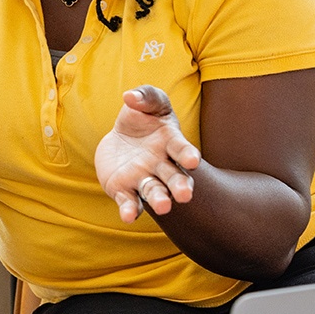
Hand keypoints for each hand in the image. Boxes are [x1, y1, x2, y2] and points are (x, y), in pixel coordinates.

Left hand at [94, 85, 201, 222]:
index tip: (193, 160)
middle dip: (179, 186)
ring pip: (154, 191)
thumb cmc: (142, 118)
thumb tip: (129, 97)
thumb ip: (144, 96)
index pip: (181, 149)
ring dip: (159, 199)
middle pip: (174, 177)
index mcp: (170, 142)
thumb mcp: (146, 102)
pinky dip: (130, 210)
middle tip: (184, 195)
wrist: (122, 140)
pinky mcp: (125, 190)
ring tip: (163, 207)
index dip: (187, 154)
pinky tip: (128, 217)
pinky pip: (129, 201)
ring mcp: (143, 178)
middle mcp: (161, 164)